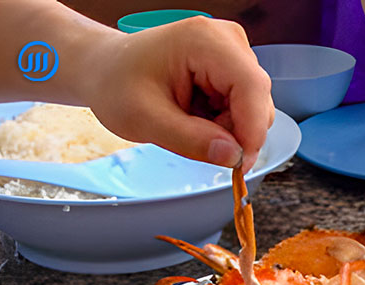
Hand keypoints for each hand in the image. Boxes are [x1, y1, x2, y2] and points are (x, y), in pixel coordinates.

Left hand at [81, 17, 273, 169]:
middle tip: (194, 140)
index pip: (251, 87)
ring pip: (256, 109)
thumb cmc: (117, 84)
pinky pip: (247, 109)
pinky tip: (198, 117)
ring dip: (229, 130)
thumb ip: (190, 140)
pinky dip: (226, 124)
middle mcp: (228, 40)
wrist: (106, 69)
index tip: (239, 165)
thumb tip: (235, 157)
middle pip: (258, 101)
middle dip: (235, 133)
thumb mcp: (145, 119)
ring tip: (189, 123)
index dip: (252, 131)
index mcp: (205, 41)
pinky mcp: (236, 68)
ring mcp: (235, 53)